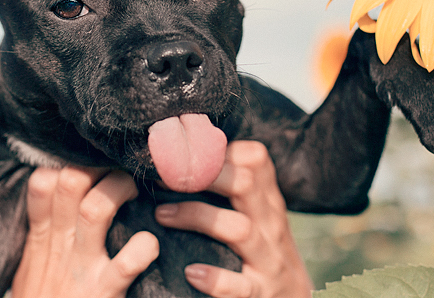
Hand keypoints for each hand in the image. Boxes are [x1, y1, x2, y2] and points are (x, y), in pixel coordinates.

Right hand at [11, 166, 158, 297]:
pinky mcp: (102, 293)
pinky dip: (145, 247)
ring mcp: (80, 270)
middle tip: (120, 173)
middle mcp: (59, 249)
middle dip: (100, 168)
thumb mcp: (33, 268)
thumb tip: (62, 196)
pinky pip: (127, 262)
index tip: (93, 168)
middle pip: (70, 182)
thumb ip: (47, 234)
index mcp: (42, 240)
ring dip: (121, 192)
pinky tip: (151, 245)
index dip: (69, 164)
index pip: (42, 182)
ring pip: (96, 209)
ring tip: (136, 195)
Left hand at [155, 141, 313, 297]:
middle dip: (204, 175)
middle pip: (245, 183)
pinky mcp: (261, 293)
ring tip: (162, 215)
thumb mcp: (261, 216)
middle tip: (164, 178)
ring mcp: (268, 260)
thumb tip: (191, 154)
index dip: (219, 150)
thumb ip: (237, 188)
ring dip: (196, 216)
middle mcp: (271, 225)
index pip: (256, 159)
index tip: (183, 154)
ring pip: (238, 228)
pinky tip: (191, 272)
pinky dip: (215, 279)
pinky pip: (240, 286)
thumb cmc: (266, 253)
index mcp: (268, 202)